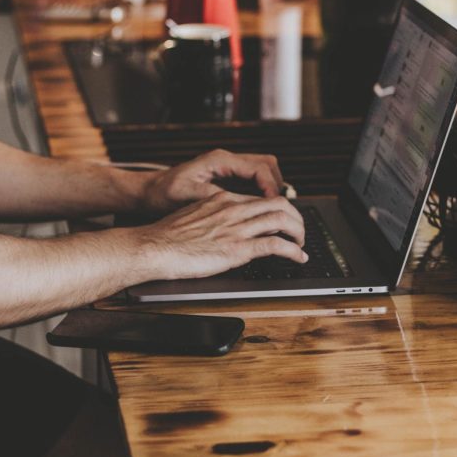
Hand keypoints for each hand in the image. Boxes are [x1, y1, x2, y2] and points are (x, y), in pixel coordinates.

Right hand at [137, 191, 307, 279]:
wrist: (154, 247)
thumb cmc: (167, 237)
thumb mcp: (194, 216)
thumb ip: (214, 217)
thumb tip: (225, 227)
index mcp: (222, 200)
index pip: (260, 199)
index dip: (279, 209)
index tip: (284, 220)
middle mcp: (233, 210)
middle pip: (279, 204)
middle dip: (296, 217)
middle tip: (299, 231)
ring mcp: (237, 228)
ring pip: (282, 220)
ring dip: (299, 233)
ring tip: (302, 244)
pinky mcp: (238, 249)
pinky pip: (276, 245)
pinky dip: (293, 251)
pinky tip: (298, 257)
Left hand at [140, 149, 284, 213]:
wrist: (148, 193)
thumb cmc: (162, 194)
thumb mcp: (186, 196)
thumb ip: (213, 198)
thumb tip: (239, 204)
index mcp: (219, 161)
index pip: (259, 168)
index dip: (271, 187)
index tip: (276, 205)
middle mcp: (226, 161)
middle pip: (268, 165)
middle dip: (277, 186)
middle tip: (280, 209)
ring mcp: (228, 169)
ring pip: (263, 172)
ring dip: (271, 190)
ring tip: (273, 212)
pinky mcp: (226, 179)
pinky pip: (253, 182)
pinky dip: (261, 194)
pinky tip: (259, 212)